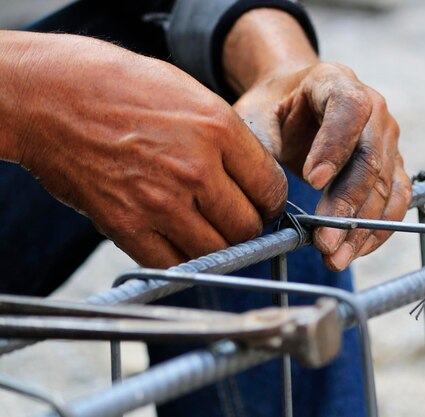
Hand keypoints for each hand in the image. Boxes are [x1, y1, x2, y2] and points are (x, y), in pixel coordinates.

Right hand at [1, 31, 286, 267]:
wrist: (53, 96)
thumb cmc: (123, 89)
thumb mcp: (191, 96)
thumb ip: (229, 140)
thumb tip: (253, 177)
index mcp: (219, 130)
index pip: (271, 188)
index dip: (271, 202)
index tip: (263, 205)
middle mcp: (196, 169)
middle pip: (248, 227)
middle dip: (249, 227)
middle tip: (236, 220)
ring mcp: (161, 201)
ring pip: (217, 252)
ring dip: (219, 248)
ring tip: (207, 231)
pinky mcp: (126, 225)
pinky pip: (174, 263)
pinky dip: (182, 259)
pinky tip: (177, 240)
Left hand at [233, 63, 411, 270]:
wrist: (293, 102)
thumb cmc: (272, 110)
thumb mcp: (254, 118)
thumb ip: (258, 152)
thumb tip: (264, 203)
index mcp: (335, 81)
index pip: (348, 108)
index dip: (334, 146)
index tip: (312, 181)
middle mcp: (373, 107)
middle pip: (370, 158)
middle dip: (347, 205)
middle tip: (323, 241)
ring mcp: (386, 138)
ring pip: (386, 186)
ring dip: (363, 227)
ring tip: (336, 257)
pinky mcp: (392, 164)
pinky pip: (395, 200)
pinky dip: (378, 229)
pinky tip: (354, 250)